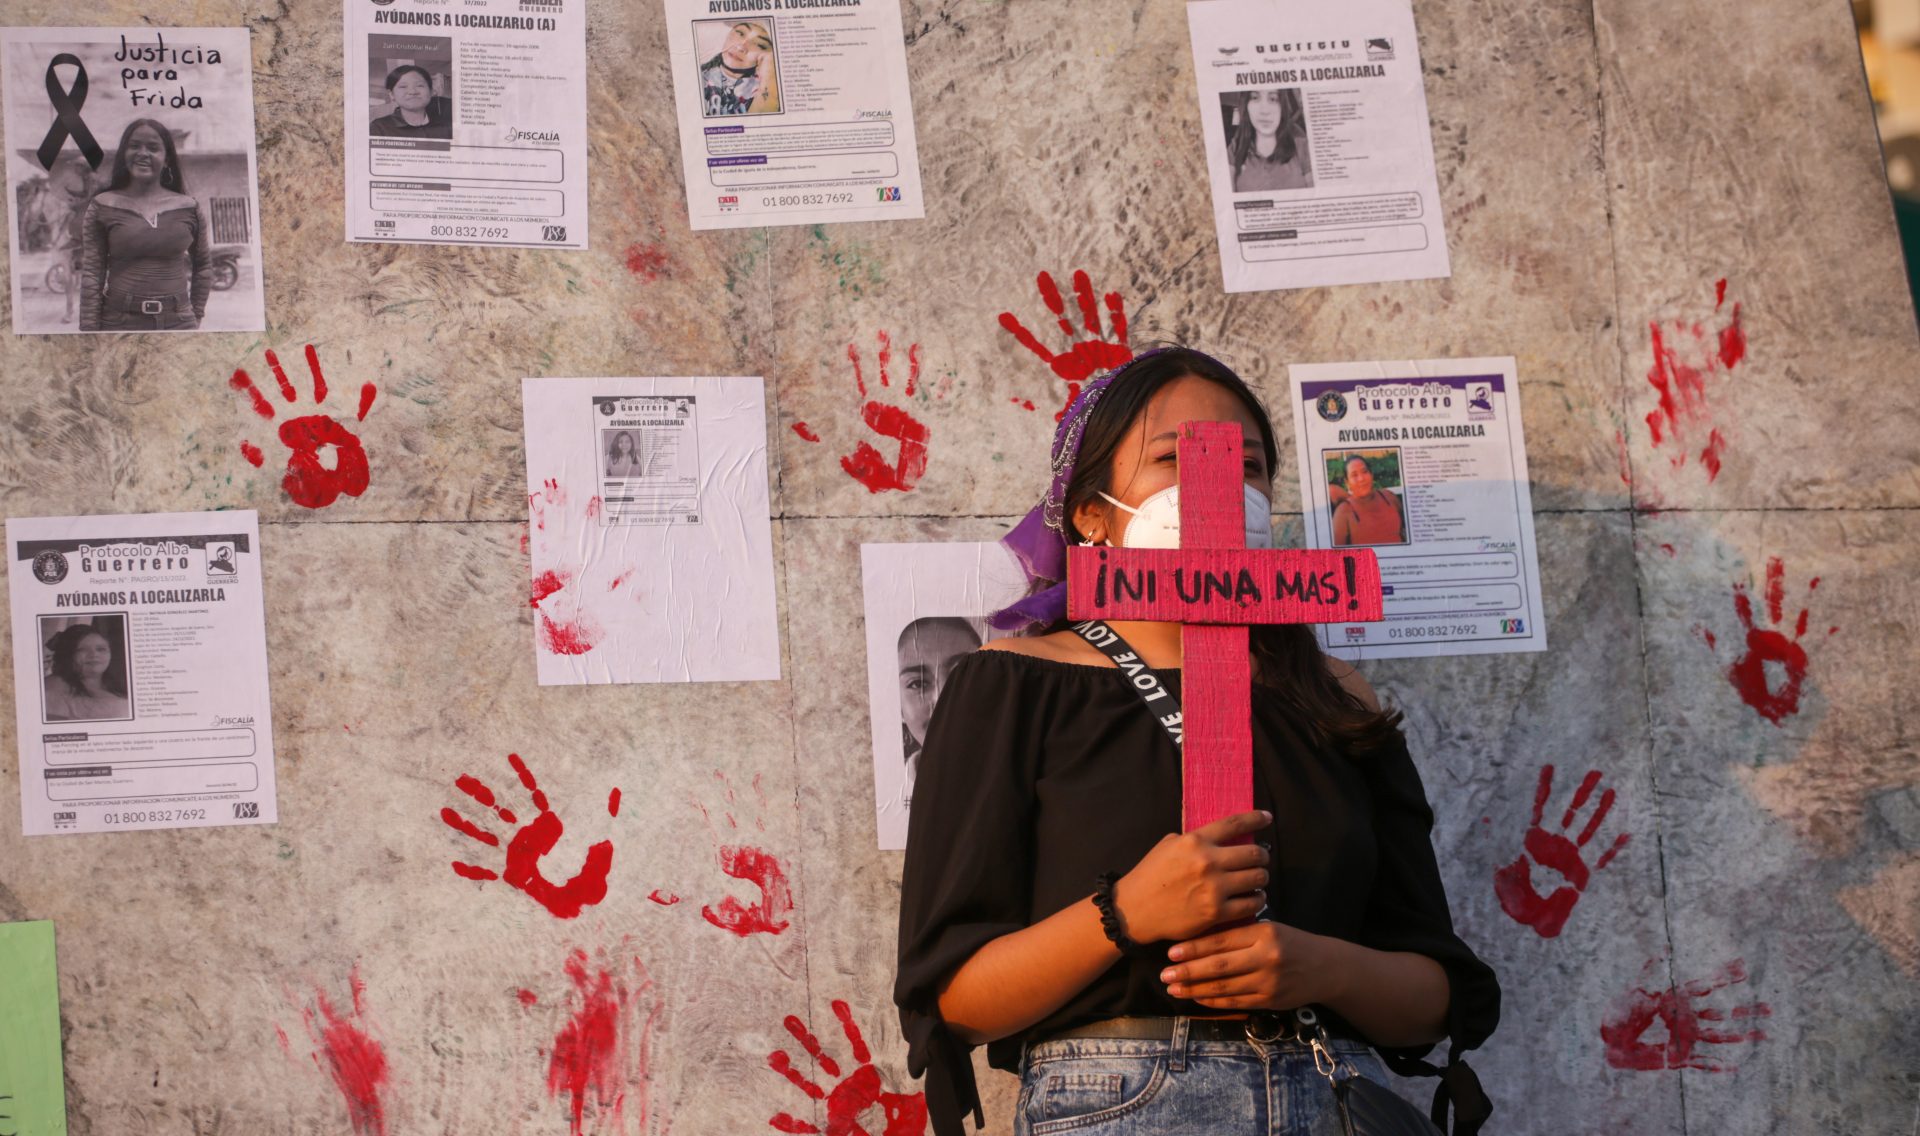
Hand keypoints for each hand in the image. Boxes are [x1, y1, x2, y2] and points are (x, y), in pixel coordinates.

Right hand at [1111, 810, 1270, 943]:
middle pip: (1255, 853)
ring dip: (1261, 879)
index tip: (1268, 818)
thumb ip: (1194, 839)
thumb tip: (1220, 836)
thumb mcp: (1168, 846)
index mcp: (1195, 841)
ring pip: (1258, 878)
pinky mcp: (1216, 912)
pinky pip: (1252, 903)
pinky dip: (1257, 900)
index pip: (1235, 824)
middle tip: (1261, 860)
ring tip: (1257, 881)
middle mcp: (1208, 861)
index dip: (1257, 818)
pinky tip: (1253, 899)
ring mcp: (1214, 888)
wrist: (1134, 910)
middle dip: (1263, 856)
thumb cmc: (1150, 875)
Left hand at [1159, 921, 1348, 1010]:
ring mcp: (1269, 982)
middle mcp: (1266, 957)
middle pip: (1220, 966)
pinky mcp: (1270, 1000)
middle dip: (1189, 971)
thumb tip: (1198, 936)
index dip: (1194, 947)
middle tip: (1165, 974)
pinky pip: (1235, 1001)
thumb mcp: (1268, 928)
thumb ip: (1239, 932)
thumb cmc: (1290, 942)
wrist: (1325, 967)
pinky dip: (1213, 1000)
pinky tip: (1196, 997)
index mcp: (1263, 933)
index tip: (1171, 951)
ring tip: (1174, 988)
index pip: (1222, 941)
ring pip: (1225, 987)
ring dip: (1195, 989)